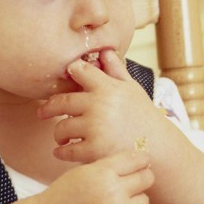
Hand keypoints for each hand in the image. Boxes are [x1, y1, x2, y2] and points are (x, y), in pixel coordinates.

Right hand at [36, 150, 173, 203]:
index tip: (142, 161)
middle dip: (143, 177)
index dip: (141, 160)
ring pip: (145, 200)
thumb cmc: (67, 195)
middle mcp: (112, 192)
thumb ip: (111, 165)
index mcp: (102, 172)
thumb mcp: (84, 171)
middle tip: (136, 180)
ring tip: (118, 203)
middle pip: (146, 178)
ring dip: (137, 200)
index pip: (136, 159)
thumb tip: (144, 159)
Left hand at [38, 49, 155, 162]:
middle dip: (49, 107)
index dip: (70, 72)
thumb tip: (104, 51)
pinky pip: (67, 150)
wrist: (159, 148)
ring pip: (61, 128)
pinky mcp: (94, 150)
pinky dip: (62, 152)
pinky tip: (63, 151)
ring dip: (58, 134)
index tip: (66, 78)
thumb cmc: (144, 117)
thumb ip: (116, 71)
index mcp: (107, 87)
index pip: (79, 70)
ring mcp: (95, 127)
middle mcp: (99, 104)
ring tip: (61, 137)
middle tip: (43, 112)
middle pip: (61, 101)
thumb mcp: (132, 90)